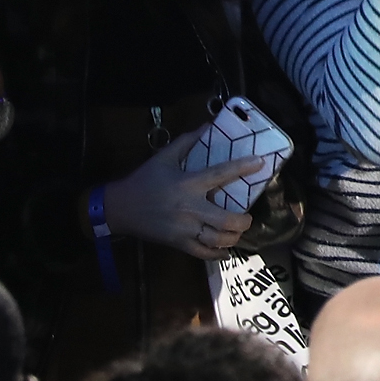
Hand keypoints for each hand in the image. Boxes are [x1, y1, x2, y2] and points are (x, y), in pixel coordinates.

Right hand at [100, 128, 265, 258]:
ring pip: (218, 239)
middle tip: (247, 217)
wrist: (120, 208)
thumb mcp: (163, 157)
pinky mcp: (179, 243)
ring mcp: (185, 229)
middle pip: (226, 219)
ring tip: (238, 232)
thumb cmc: (144, 181)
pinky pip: (203, 254)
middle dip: (243, 221)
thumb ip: (187, 142)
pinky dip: (218, 254)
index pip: (221, 174)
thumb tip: (207, 126)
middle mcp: (190, 208)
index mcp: (188, 184)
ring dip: (233, 237)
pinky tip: (225, 250)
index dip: (243, 167)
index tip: (260, 163)